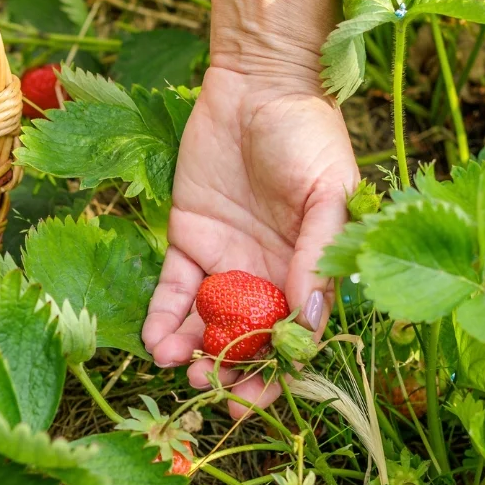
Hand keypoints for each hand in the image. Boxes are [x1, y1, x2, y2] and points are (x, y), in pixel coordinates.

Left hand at [142, 65, 357, 417]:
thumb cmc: (309, 135)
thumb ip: (318, 255)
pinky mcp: (187, 241)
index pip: (293, 336)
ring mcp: (226, 261)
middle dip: (231, 372)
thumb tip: (310, 323)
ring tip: (179, 368)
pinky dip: (163, 318)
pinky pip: (173, 290)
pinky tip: (156, 342)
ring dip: (193, 351)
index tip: (258, 399)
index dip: (277, 372)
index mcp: (308, 271)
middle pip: (248, 340)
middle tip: (211, 391)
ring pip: (207, 323)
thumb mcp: (328, 193)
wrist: (259, 85)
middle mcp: (267, 275)